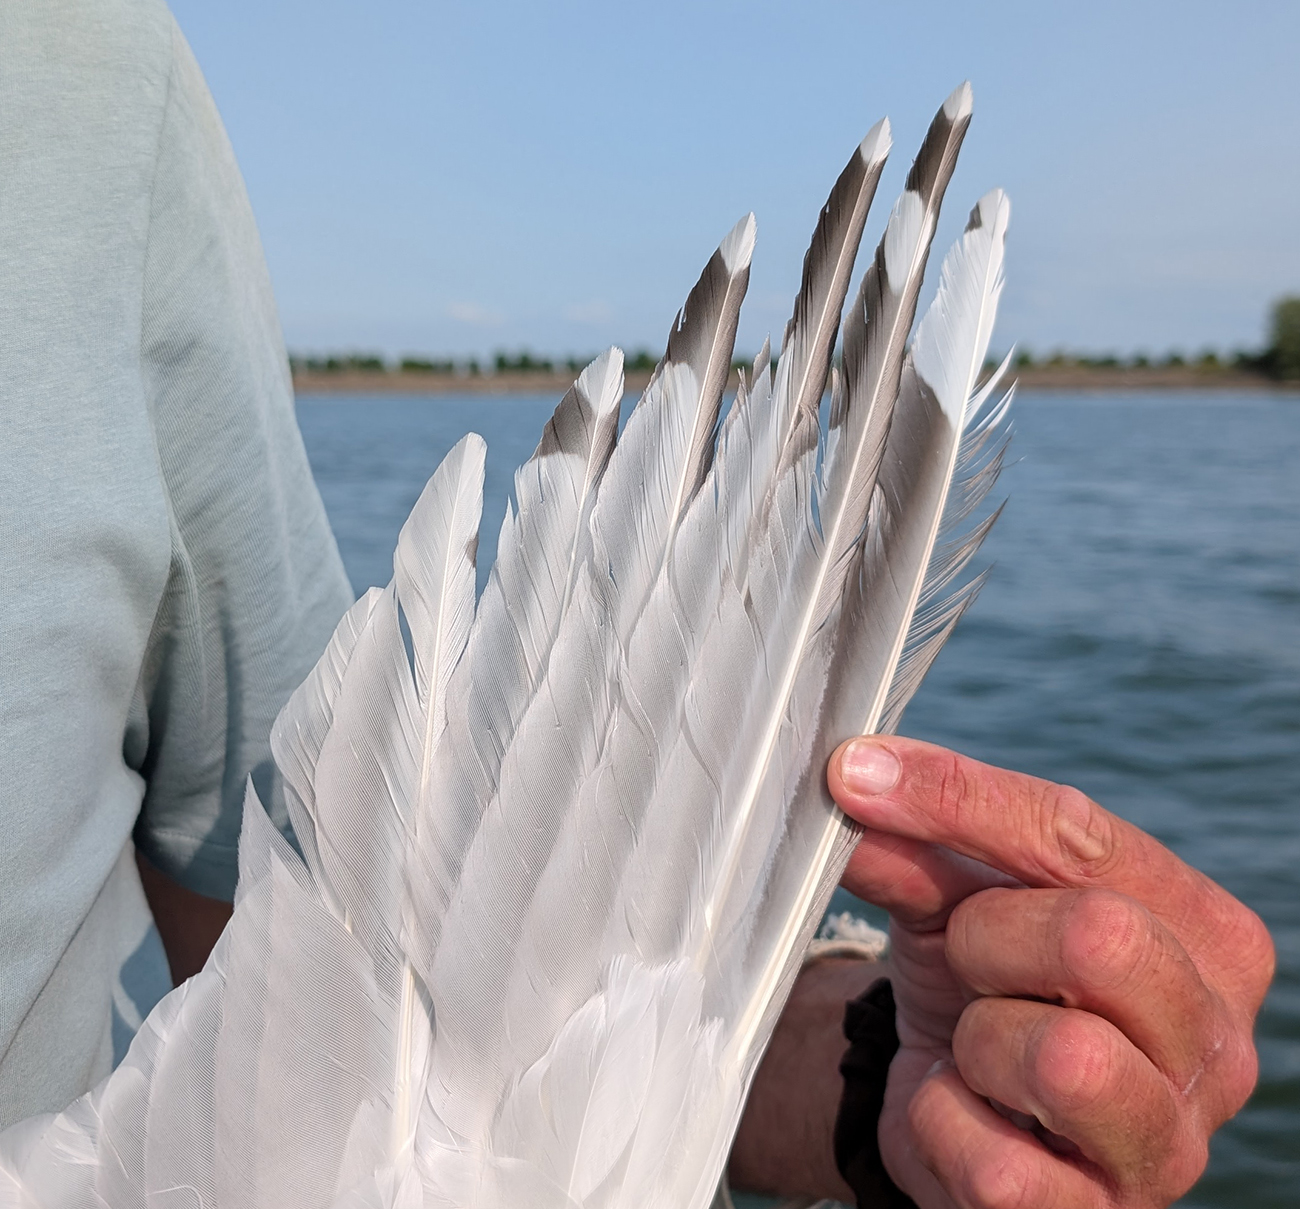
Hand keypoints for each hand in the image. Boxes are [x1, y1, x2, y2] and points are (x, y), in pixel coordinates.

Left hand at [828, 736, 1273, 1207]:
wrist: (957, 1104)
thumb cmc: (984, 982)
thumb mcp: (953, 898)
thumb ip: (916, 841)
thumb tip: (852, 781)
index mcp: (1204, 932)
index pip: (1081, 835)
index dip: (955, 797)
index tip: (853, 774)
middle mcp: (1217, 1040)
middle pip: (1099, 936)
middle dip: (987, 936)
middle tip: (962, 956)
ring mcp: (1171, 1145)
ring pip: (1067, 1058)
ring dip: (977, 1038)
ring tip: (975, 1045)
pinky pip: (998, 1162)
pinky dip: (943, 1121)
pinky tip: (960, 1111)